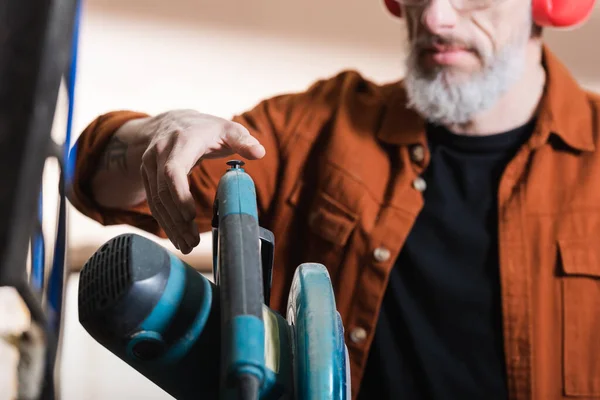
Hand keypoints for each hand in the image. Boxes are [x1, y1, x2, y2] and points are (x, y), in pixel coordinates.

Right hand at [139, 109, 264, 253]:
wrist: (174, 121)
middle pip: (163, 192)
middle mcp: (160, 153)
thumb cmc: (207, 129)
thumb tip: (260, 151)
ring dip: (170, 225)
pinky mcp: (147, 177)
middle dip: (177, 219)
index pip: (172, 171)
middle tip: (192, 241)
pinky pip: (153, 202)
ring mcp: (150, 165)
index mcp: (181, 142)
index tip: (191, 216)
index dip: (179, 195)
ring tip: (186, 245)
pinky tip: (178, 236)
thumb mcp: (228, 129)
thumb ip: (243, 141)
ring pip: (156, 201)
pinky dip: (165, 221)